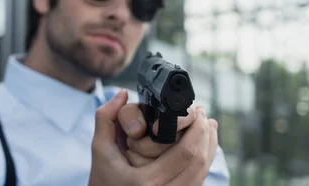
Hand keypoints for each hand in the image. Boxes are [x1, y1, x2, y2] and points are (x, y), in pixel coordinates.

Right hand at [89, 89, 218, 185]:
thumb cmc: (102, 180)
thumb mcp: (99, 150)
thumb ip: (106, 119)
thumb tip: (122, 94)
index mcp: (145, 181)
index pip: (186, 152)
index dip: (197, 129)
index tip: (197, 111)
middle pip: (199, 161)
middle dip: (206, 134)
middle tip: (203, 116)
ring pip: (203, 172)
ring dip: (209, 147)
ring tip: (207, 127)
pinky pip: (199, 180)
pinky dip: (205, 161)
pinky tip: (204, 145)